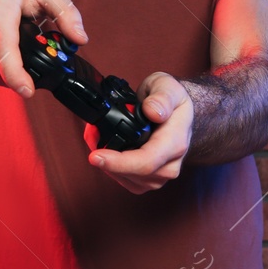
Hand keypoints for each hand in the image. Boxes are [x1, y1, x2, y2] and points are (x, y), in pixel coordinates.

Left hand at [86, 71, 192, 193]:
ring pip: (128, 180)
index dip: (119, 162)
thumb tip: (152, 111)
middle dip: (107, 161)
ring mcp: (162, 174)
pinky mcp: (152, 179)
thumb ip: (162, 98)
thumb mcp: (167, 86)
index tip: (95, 156)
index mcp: (175, 142)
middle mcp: (171, 163)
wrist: (176, 111)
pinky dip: (114, 169)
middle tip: (91, 138)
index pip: (146, 161)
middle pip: (134, 174)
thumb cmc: (171, 99)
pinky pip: (128, 182)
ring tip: (99, 141)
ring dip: (109, 164)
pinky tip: (109, 154)